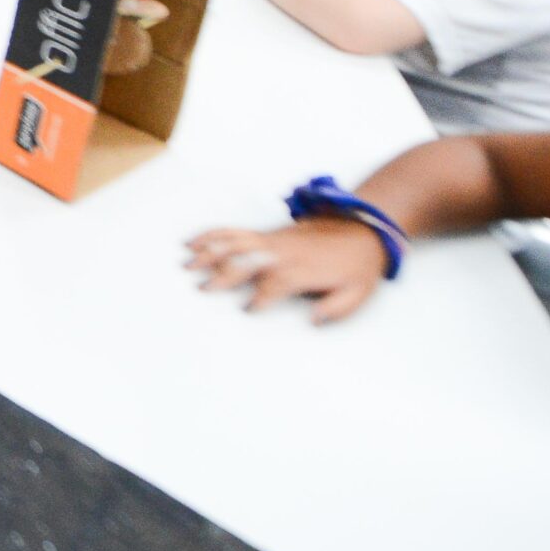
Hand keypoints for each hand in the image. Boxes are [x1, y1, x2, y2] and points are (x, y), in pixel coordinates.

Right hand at [186, 218, 391, 322]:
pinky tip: (195, 241)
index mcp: (303, 269)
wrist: (361, 230)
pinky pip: (235, 232)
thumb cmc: (358, 266)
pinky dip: (213, 234)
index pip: (276, 283)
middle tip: (203, 288)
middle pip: (248, 260)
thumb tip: (314, 320)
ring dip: (210, 252)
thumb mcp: (358, 293)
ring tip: (188, 264)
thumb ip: (336, 309)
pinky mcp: (267, 234)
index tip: (249, 308)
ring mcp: (273, 240)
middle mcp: (283, 252)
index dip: (261, 297)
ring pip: (235, 243)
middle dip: (224, 274)